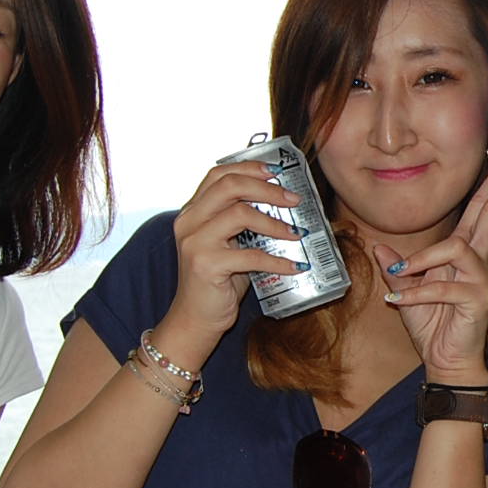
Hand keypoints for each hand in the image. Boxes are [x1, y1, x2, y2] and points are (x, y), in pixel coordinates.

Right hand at [155, 161, 306, 349]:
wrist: (195, 318)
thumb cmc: (218, 280)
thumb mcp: (228, 244)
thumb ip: (243, 222)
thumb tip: (287, 207)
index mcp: (193, 211)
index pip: (219, 174)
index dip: (249, 168)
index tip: (277, 172)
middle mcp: (189, 221)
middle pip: (229, 186)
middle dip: (267, 189)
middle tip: (294, 200)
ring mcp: (195, 242)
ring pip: (240, 213)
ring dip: (275, 223)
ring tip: (298, 234)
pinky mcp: (206, 265)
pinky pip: (251, 255)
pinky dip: (278, 261)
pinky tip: (295, 266)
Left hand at [374, 157, 487, 381]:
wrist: (446, 362)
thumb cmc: (434, 328)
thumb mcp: (407, 291)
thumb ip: (397, 267)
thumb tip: (378, 246)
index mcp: (464, 255)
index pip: (481, 212)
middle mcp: (477, 262)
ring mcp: (481, 280)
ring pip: (457, 247)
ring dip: (423, 258)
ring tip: (400, 275)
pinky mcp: (477, 300)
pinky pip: (444, 286)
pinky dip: (416, 292)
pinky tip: (397, 300)